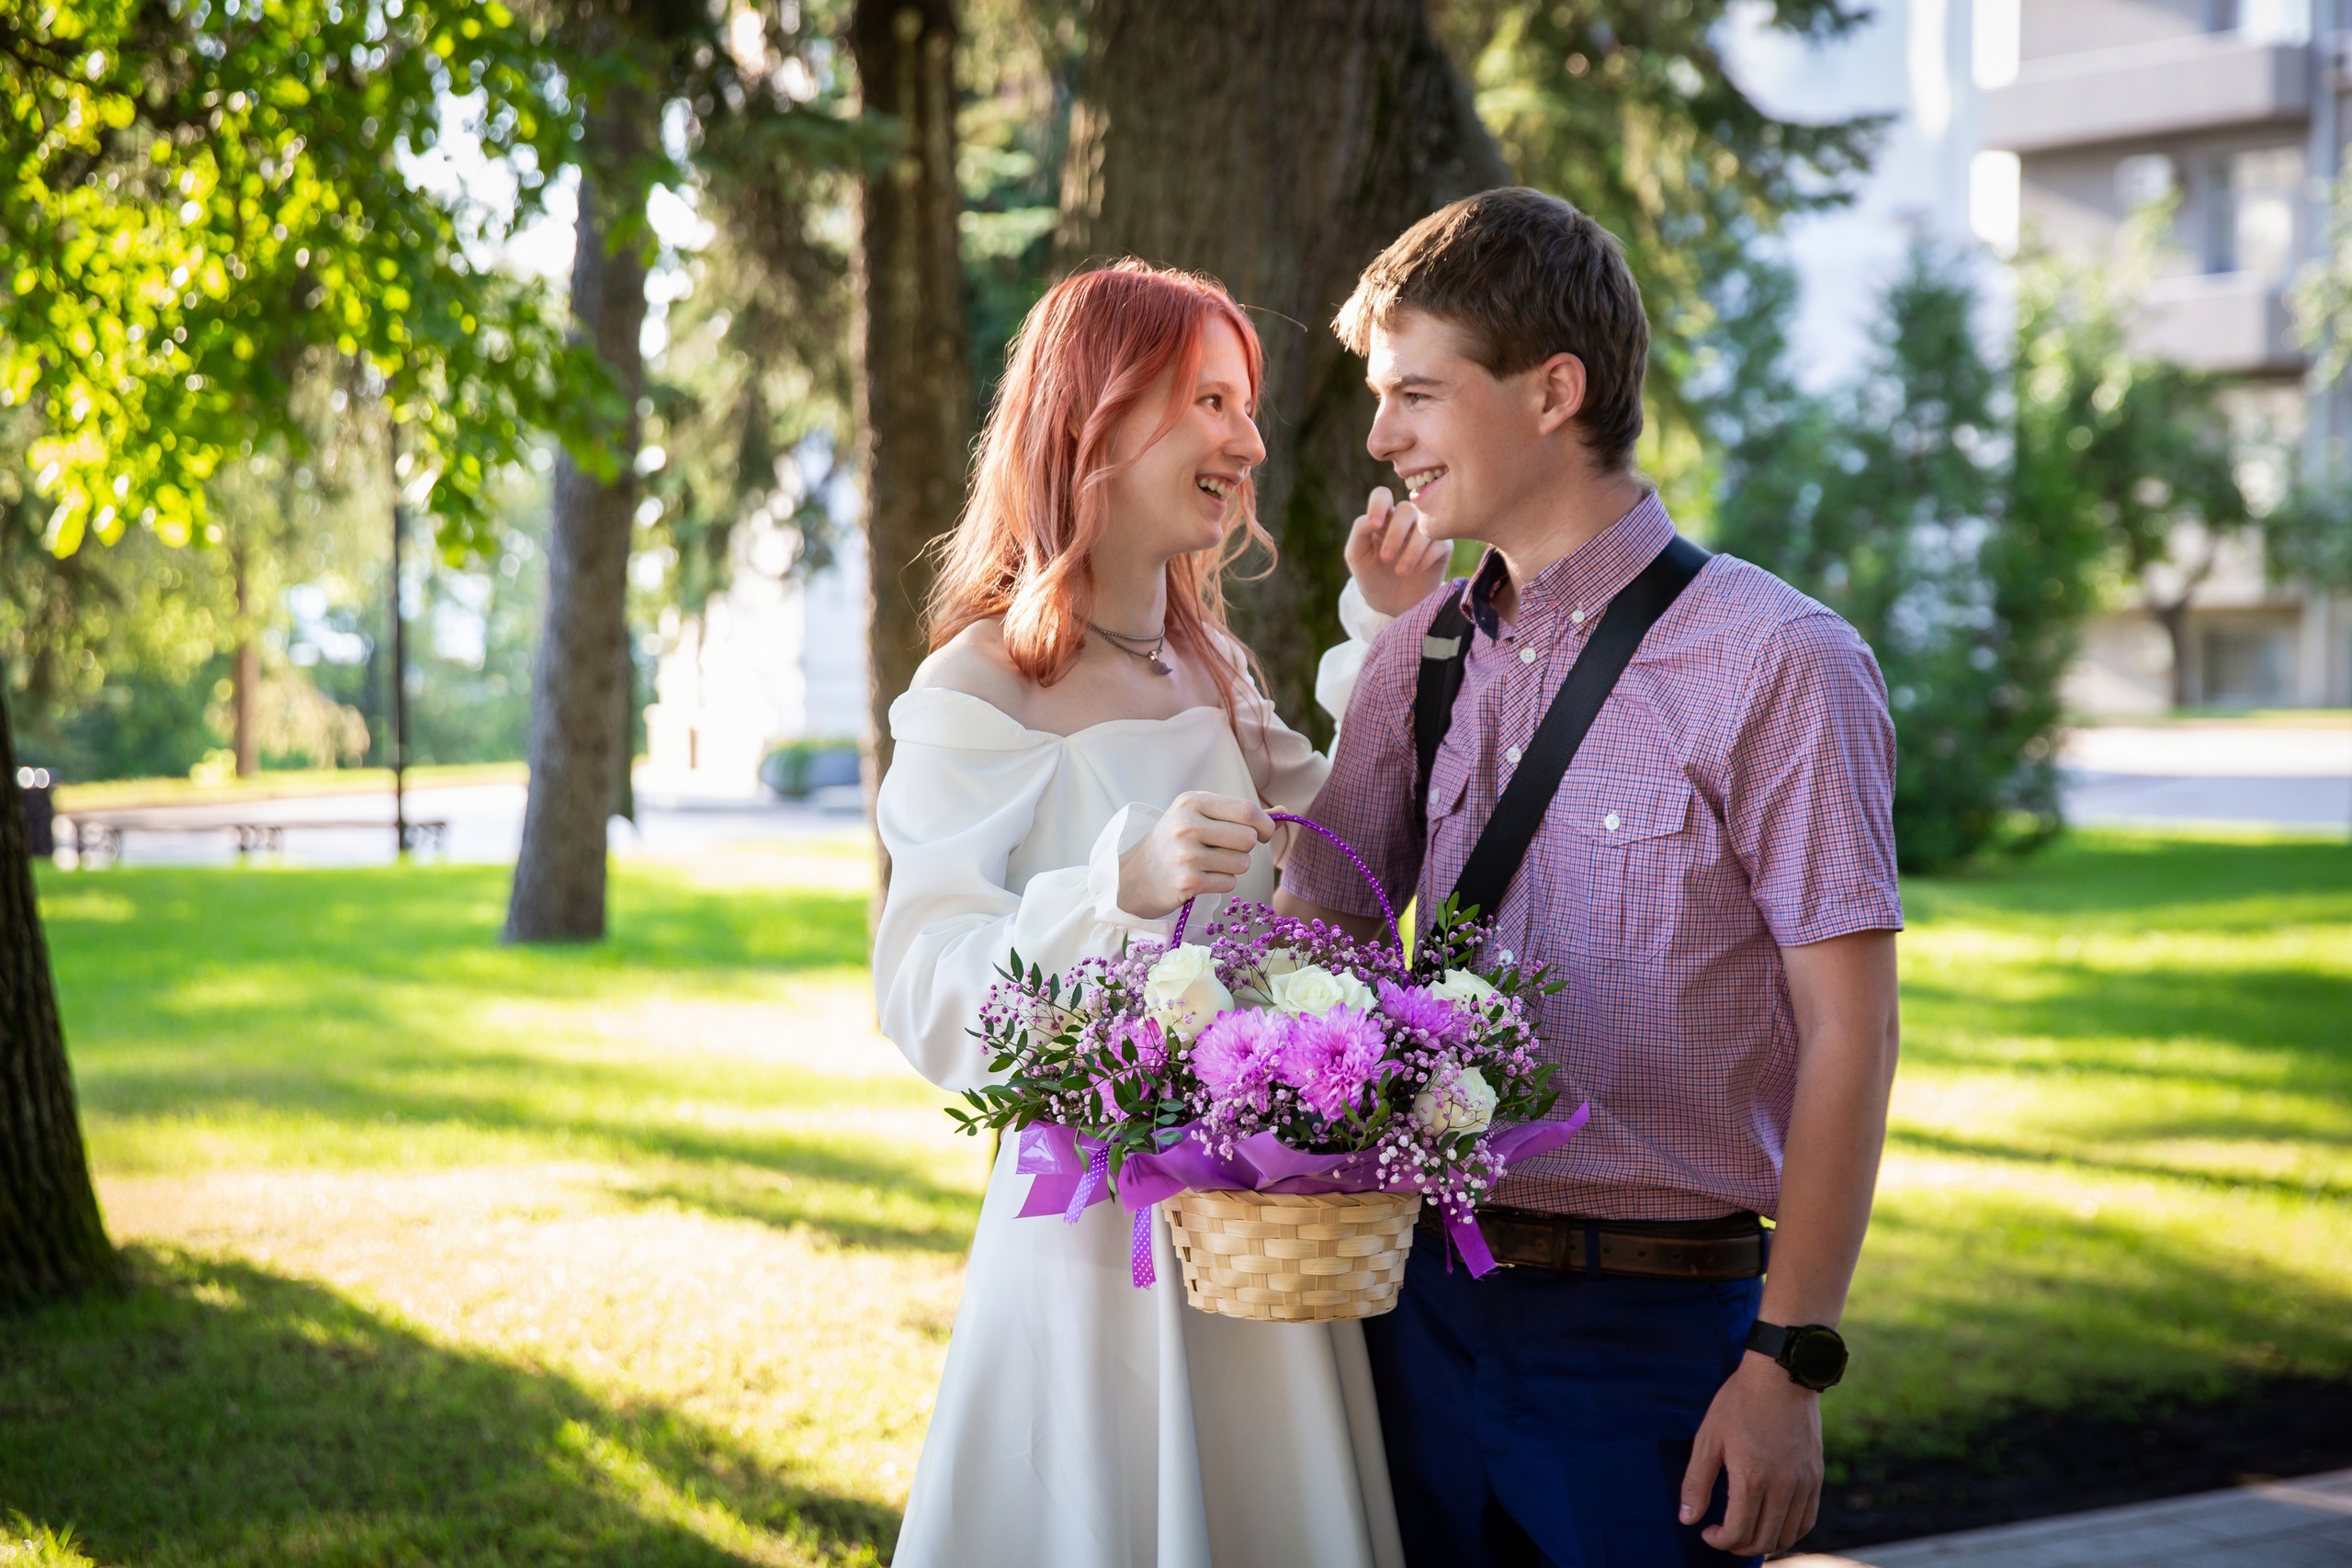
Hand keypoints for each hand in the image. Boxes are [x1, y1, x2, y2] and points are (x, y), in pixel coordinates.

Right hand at [1117, 792, 1274, 919]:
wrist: (1133, 878)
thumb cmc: (1173, 844)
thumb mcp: (1200, 818)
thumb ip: (1241, 815)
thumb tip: (1283, 813)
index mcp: (1192, 802)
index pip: (1246, 810)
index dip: (1264, 825)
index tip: (1263, 833)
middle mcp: (1187, 825)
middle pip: (1248, 839)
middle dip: (1245, 849)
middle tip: (1225, 851)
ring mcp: (1186, 855)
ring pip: (1242, 863)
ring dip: (1233, 868)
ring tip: (1209, 865)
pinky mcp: (1187, 882)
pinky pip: (1229, 883)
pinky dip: (1221, 883)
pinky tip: (1201, 879)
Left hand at [1345, 486, 1450, 618]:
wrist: (1392, 604)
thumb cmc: (1372, 576)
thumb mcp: (1357, 555)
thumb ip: (1359, 532)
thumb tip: (1373, 518)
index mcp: (1383, 517)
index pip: (1382, 495)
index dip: (1378, 505)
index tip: (1374, 525)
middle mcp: (1406, 520)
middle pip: (1406, 508)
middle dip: (1395, 533)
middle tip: (1386, 559)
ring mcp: (1426, 531)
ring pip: (1425, 524)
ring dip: (1412, 549)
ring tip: (1401, 572)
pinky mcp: (1443, 546)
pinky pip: (1441, 541)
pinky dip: (1427, 556)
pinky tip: (1417, 571)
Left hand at [1679, 1352, 1823, 1555]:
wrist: (1781, 1376)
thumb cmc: (1739, 1403)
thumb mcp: (1708, 1438)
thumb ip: (1696, 1482)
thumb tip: (1688, 1519)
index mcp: (1751, 1477)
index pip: (1738, 1532)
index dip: (1719, 1541)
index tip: (1708, 1532)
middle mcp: (1782, 1486)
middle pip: (1763, 1540)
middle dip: (1739, 1547)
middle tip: (1724, 1536)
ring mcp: (1803, 1483)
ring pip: (1787, 1535)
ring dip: (1764, 1542)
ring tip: (1746, 1532)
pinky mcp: (1816, 1477)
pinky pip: (1807, 1520)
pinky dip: (1790, 1532)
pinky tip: (1773, 1524)